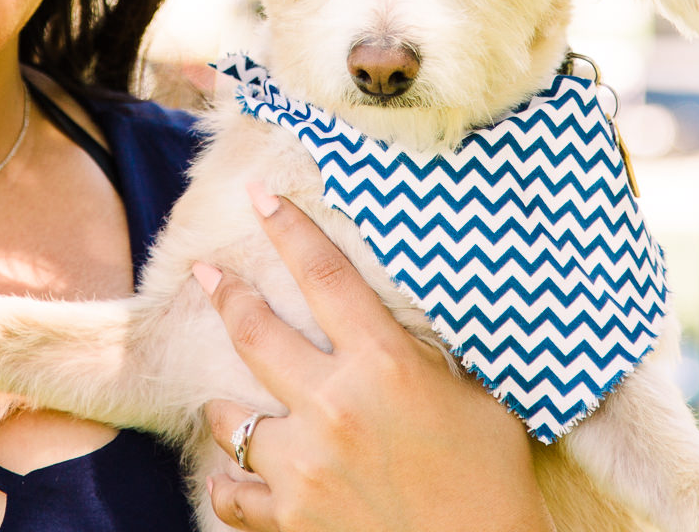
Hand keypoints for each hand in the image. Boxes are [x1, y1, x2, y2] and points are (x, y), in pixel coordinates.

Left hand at [194, 186, 553, 531]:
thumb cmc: (492, 482)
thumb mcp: (477, 399)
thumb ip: (434, 352)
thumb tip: (415, 301)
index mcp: (385, 366)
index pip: (325, 275)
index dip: (288, 228)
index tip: (260, 198)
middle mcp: (334, 406)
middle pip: (255, 331)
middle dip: (226, 294)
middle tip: (206, 273)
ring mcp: (305, 465)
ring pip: (230, 416)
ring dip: (226, 405)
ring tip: (223, 399)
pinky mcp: (290, 517)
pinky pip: (230, 491)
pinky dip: (227, 482)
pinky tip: (229, 474)